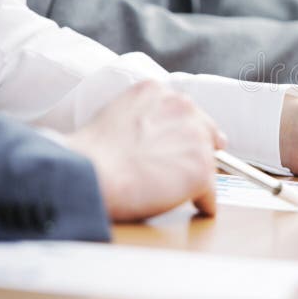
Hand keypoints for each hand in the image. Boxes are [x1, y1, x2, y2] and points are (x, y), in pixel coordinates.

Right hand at [65, 81, 225, 221]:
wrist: (87, 173)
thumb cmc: (89, 153)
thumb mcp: (116, 113)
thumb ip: (144, 116)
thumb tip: (157, 135)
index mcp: (158, 91)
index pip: (186, 112)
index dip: (183, 134)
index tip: (180, 148)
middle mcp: (183, 107)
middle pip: (205, 133)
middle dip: (195, 152)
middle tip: (177, 171)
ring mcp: (196, 138)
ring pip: (208, 163)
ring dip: (193, 177)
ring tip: (168, 191)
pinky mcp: (202, 170)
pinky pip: (210, 194)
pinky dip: (202, 203)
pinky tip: (189, 207)